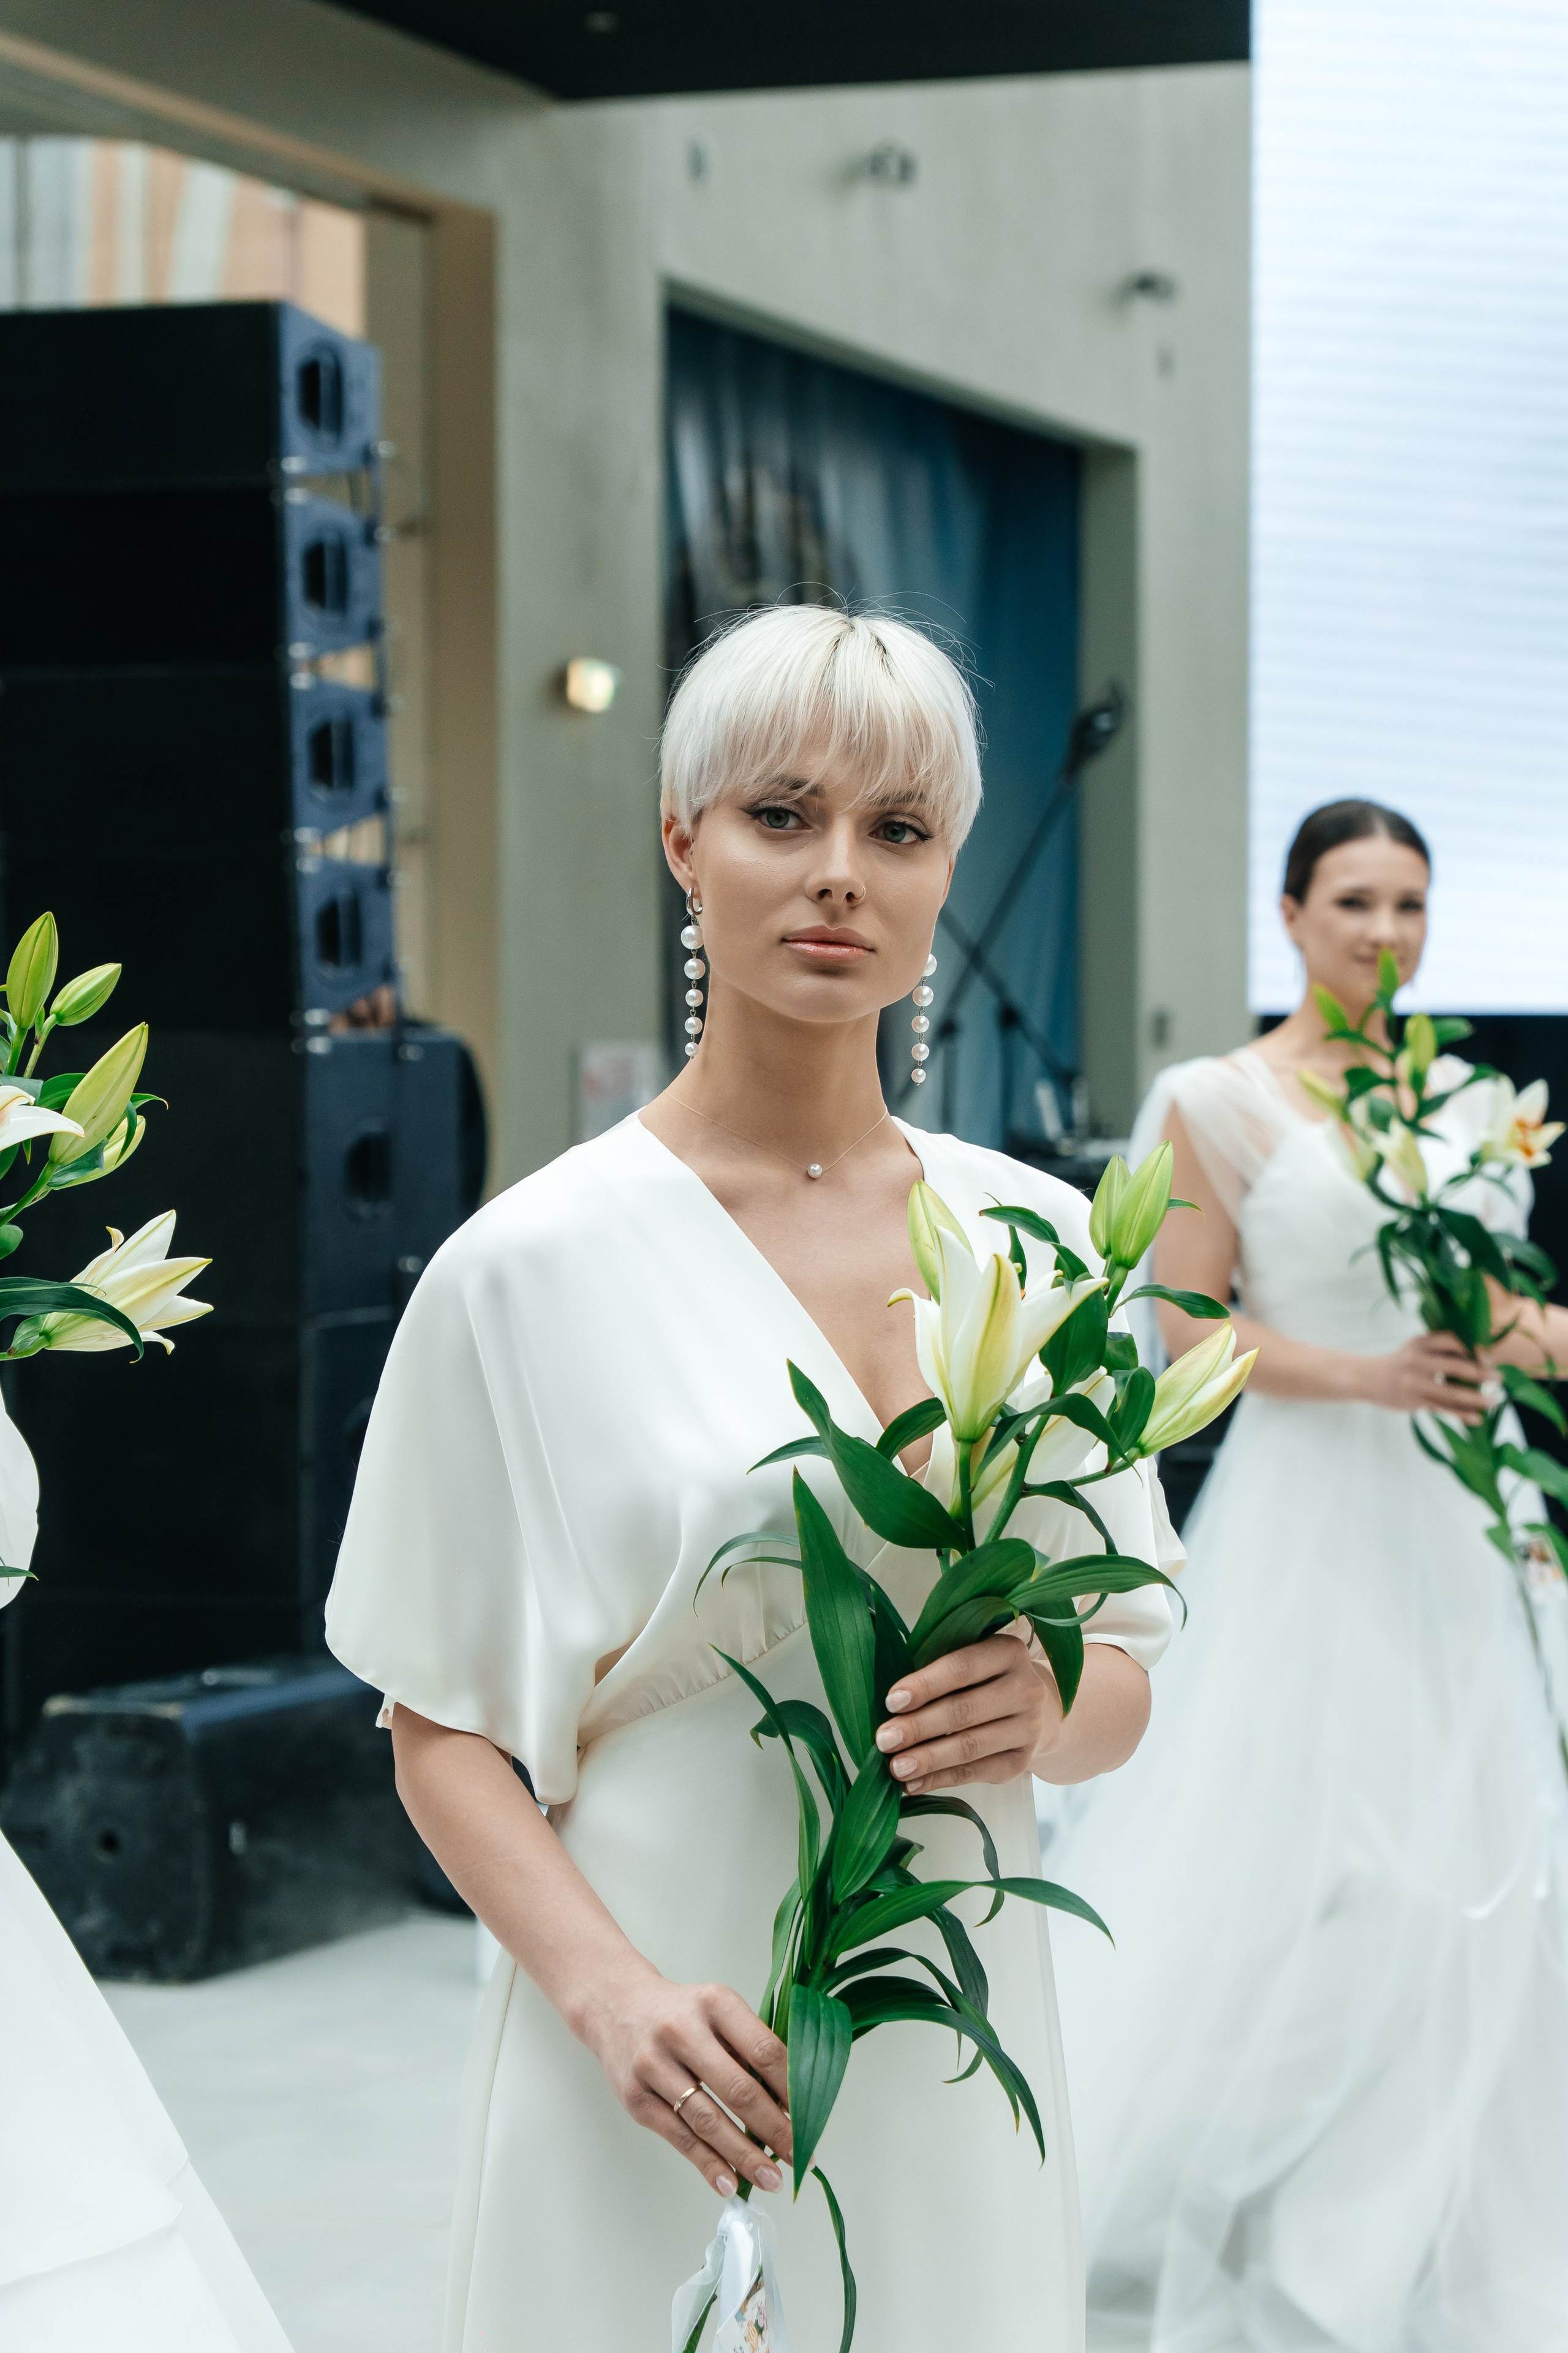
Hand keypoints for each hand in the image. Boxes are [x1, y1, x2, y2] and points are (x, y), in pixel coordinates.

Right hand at [580, 1962, 791, 2196]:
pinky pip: (679, 2137)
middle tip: (800, 2158)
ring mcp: (654, 2065)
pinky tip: (729, 2182)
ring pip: (708, 2121)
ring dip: (744, 2156)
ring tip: (772, 2179)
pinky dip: (707, 2163)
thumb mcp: (717, 2011)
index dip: (790, 2090)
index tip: (811, 2118)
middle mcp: (682, 2031)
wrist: (616, 2006)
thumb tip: (790, 2105)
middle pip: (739, 2090)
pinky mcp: (636, 2098)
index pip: (764, 2051)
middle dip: (775, 2130)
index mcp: (715, 2002)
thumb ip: (749, 2048)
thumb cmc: (682, 2013)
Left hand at [875, 1632, 1059, 1793]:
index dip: (925, 1685)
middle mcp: (1026, 1688)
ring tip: (896, 1767)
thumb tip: (890, 1704)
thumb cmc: (981, 1680)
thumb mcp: (968, 1663)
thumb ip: (936, 1672)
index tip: (891, 1701)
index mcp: (1008, 1652)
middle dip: (919, 1727)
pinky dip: (940, 1779)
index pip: (962, 1668)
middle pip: (964, 1710)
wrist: (1031, 1711)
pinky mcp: (1022, 1762)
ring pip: (970, 1746)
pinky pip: (975, 1772)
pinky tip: (913, 1783)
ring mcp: (1028, 1727)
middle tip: (884, 1739)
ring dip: (928, 1759)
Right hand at [1362, 1330, 1486, 1422]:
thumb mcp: (1415, 1348)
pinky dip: (1461, 1415)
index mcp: (1420, 1343)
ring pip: (1452, 1392)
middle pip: (1456, 1367)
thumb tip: (1479, 1358)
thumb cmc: (1399, 1363)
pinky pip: (1442, 1409)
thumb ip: (1440, 1349)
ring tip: (1494, 1401)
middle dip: (1481, 1374)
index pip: (1452, 1341)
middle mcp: (1417, 1361)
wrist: (1367, 1378)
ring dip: (1476, 1398)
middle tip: (1499, 1379)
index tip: (1488, 1358)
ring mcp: (1414, 1383)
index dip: (1473, 1349)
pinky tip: (1476, 1418)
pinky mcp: (1413, 1401)